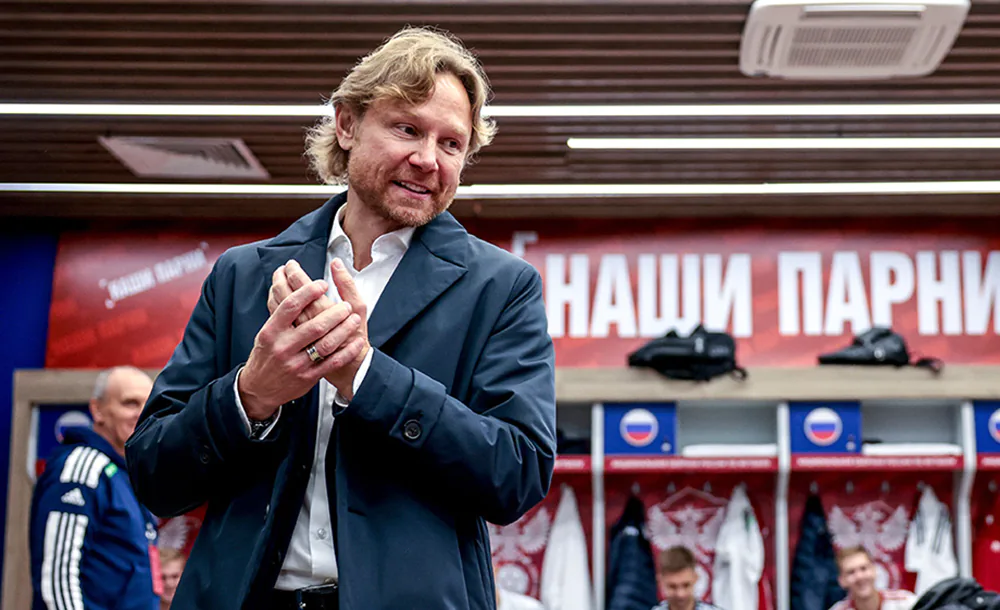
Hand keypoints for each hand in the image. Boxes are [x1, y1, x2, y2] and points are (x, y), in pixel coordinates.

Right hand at [238, 276, 362, 418]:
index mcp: (271, 332)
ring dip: (344, 329)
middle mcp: (284, 347)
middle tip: (345, 305)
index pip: (290, 306)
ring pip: (326, 344)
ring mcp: (296, 363)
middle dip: (335, 313)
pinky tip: (356, 342)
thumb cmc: (266, 356)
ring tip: (353, 319)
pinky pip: (333, 362)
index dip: (308, 292)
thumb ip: (281, 314)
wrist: (259, 388)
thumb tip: (295, 286)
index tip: (322, 284)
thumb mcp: (265, 333)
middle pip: (315, 326)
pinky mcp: (308, 377)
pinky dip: (348, 351)